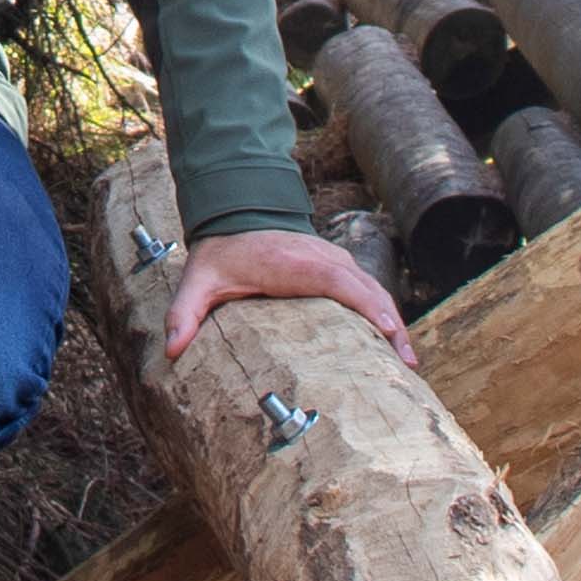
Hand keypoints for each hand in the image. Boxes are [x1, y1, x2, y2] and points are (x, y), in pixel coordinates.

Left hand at [162, 223, 413, 367]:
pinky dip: (384, 315)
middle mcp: (324, 261)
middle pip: (370, 292)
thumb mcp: (198, 281)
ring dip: (393, 323)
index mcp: (297, 265)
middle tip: (407, 366)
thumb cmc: (222, 253)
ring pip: (375, 292)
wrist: (237, 215)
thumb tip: (173, 348)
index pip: (342, 283)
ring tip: (408, 363)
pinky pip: (369, 292)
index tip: (389, 333)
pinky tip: (393, 343)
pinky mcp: (340, 269)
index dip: (369, 307)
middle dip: (392, 326)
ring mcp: (336, 263)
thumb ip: (184, 312)